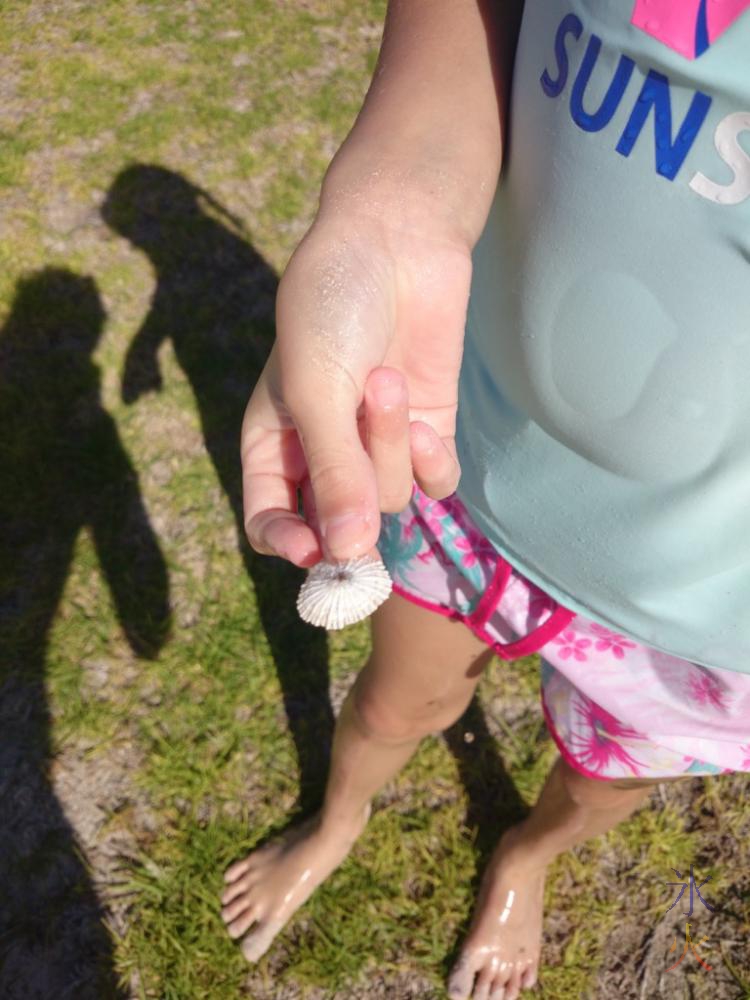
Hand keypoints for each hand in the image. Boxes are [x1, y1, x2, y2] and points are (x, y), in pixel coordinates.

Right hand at [241, 212, 471, 565]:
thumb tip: (349, 553)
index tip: (318, 549)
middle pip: (344, 521)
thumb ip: (333, 473)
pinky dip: (433, 462)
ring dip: (392, 444)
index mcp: (273, 444)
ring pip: (393, 499)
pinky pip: (435, 484)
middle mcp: (325, 453)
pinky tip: (425, 423)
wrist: (396, 240)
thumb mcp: (317, 391)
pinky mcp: (427, 431)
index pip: (273, 525)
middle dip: (357, 478)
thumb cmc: (333, 306)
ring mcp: (379, 446)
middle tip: (359, 415)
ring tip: (386, 379)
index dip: (292, 546)